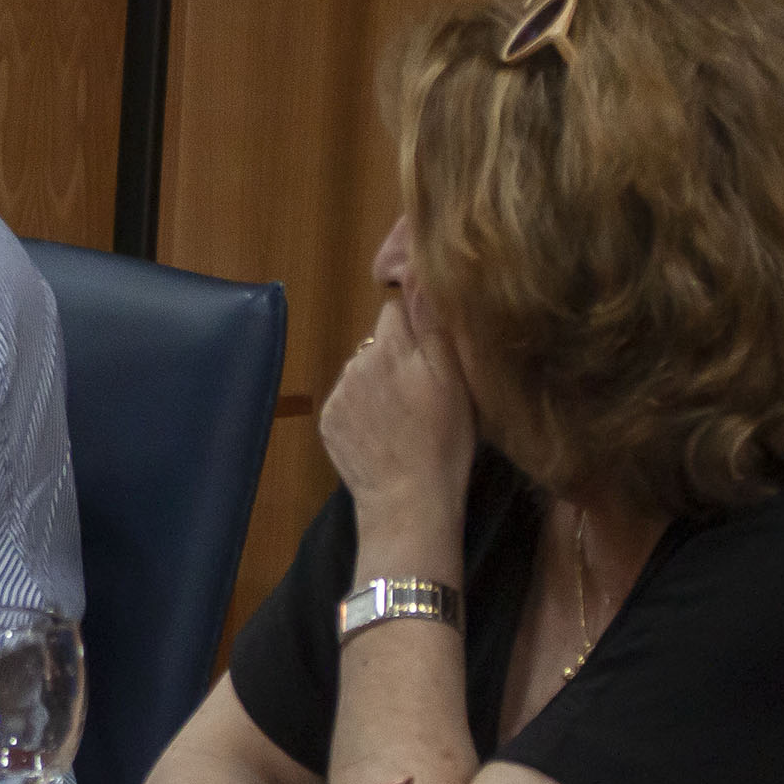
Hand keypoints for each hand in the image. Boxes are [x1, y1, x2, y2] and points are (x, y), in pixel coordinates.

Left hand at [318, 297, 476, 535]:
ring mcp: (338, 392)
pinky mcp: (327, 420)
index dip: (415, 327)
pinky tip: (381, 433)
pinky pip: (347, 399)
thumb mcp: (455, 382)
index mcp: (391, 347)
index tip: (430, 352)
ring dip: (378, 382)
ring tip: (402, 417)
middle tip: (420, 391)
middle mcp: (357, 361)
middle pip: (378, 341)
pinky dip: (362, 409)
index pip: (396, 310)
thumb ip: (434, 328)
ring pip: (361, 370)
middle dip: (396, 355)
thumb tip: (421, 281)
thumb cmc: (443, 442)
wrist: (407, 501)